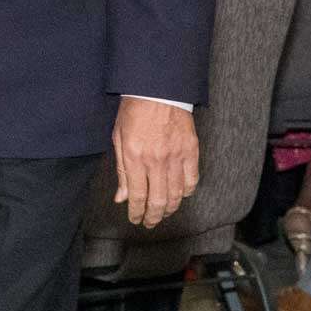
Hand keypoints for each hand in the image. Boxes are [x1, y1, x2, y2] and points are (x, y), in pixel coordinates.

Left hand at [112, 96, 198, 228]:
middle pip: (158, 201)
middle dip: (153, 217)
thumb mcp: (119, 137)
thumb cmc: (134, 110)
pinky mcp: (191, 150)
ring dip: (170, 209)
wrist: (158, 88)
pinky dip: (186, 192)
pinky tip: (180, 195)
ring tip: (163, 213)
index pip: (137, 196)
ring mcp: (176, 156)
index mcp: (135, 157)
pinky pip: (192, 180)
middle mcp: (156, 160)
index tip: (135, 219)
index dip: (136, 212)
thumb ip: (122, 170)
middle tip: (150, 223)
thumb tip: (121, 197)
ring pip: (176, 195)